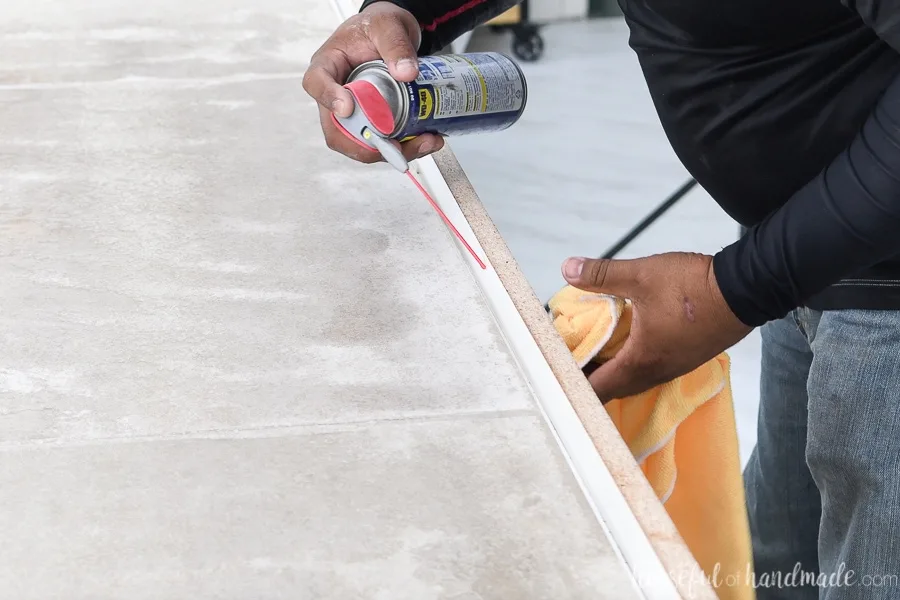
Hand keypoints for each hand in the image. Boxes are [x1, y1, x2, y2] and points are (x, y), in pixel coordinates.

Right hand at [302, 2, 443, 163]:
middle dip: (365, 143)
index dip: (329, 99)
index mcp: (328, 64)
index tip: (347, 107)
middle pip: (336, 129)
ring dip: (390, 151)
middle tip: (393, 144)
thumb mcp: (388, 25)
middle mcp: (335, 94)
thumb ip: (396, 44)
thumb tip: (406, 72)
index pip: (316, 83)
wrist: (394, 36)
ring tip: (422, 142)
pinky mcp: (372, 123)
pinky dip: (404, 148)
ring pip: (360, 144)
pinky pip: (381, 143)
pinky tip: (425, 140)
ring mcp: (353, 113)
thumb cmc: (379, 27)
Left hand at [561, 252, 752, 401]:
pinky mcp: (687, 358)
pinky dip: (633, 364)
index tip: (556, 372)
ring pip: (634, 381)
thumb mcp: (641, 275)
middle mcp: (657, 372)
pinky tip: (628, 346)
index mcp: (640, 361)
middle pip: (614, 389)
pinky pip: (652, 371)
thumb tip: (567, 269)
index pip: (597, 388)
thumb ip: (601, 274)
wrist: (747, 289)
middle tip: (570, 363)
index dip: (574, 383)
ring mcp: (675, 368)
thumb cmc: (693, 286)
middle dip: (590, 380)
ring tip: (594, 356)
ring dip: (613, 372)